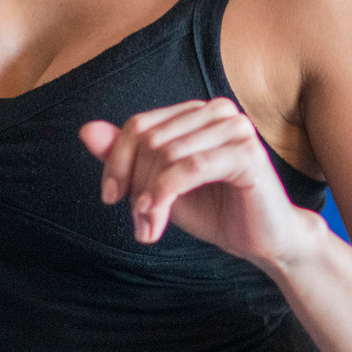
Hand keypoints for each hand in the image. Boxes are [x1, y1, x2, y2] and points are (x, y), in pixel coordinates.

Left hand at [81, 99, 316, 264]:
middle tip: (138, 225)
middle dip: (135, 186)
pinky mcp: (247, 153)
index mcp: (198, 111)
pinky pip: (188, 168)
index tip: (110, 197)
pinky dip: (164, 195)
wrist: (265, 242)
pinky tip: (157, 219)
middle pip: (149, 139)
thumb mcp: (160, 185)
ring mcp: (236, 128)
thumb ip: (127, 158)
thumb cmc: (217, 211)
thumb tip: (85, 130)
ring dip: (148, 198)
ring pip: (166, 154)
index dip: (116, 161)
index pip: (140, 124)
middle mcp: (218, 110)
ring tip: (149, 229)